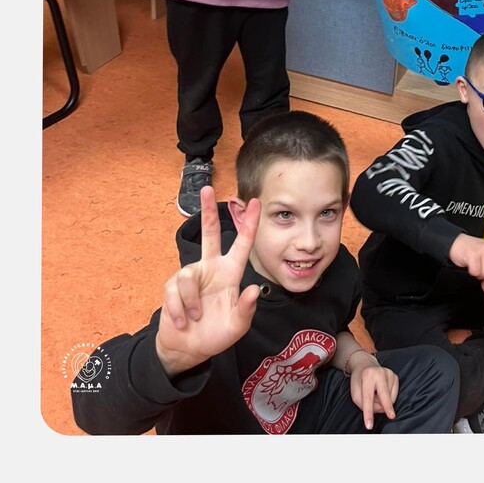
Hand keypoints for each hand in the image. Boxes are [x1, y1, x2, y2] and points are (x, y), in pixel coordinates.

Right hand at [155, 186, 261, 378]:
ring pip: (188, 277)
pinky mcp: (173, 288)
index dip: (249, 224)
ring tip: (195, 318)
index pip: (242, 243)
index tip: (256, 202)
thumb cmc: (216, 334)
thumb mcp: (237, 326)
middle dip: (208, 211)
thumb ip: (245, 309)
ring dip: (191, 302)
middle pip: (209, 233)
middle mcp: (211, 268)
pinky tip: (183, 320)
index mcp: (230, 273)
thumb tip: (251, 289)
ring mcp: (191, 276)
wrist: (188, 349)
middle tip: (208, 189)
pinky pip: (175, 292)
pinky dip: (179, 310)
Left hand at [347, 353, 398, 429]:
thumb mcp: (355, 393)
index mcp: (367, 375)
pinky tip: (382, 392)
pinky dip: (388, 399)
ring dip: (382, 403)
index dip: (368, 412)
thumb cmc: (359, 381)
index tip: (369, 424)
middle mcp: (379, 373)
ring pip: (389, 398)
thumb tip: (382, 410)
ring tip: (375, 394)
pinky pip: (394, 396)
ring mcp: (389, 374)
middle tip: (391, 416)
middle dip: (387, 406)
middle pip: (384, 394)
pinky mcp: (395, 377)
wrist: (365, 365)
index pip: (367, 398)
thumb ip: (363, 403)